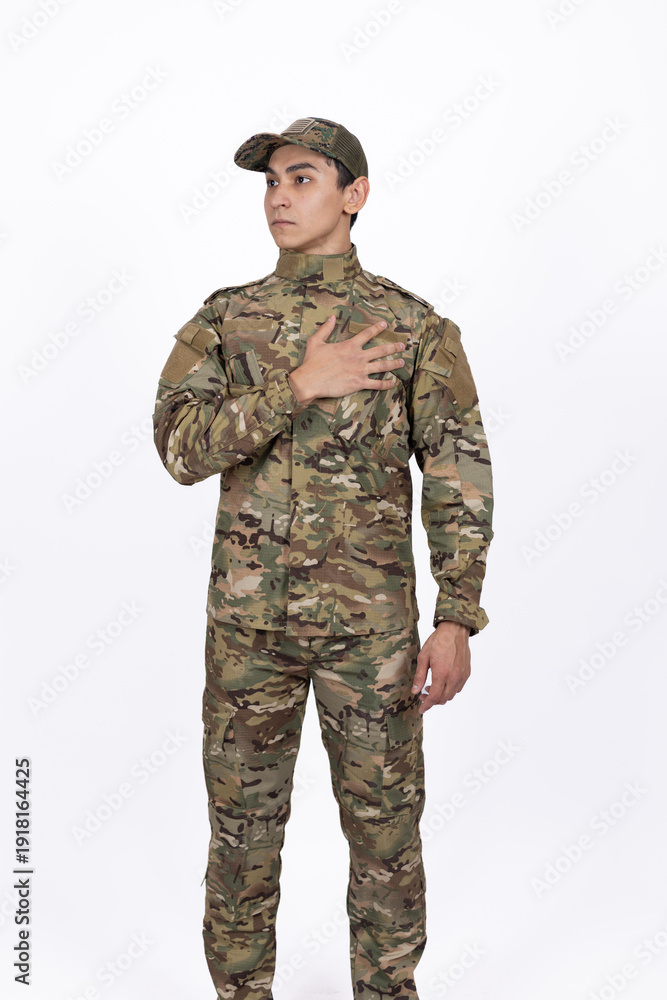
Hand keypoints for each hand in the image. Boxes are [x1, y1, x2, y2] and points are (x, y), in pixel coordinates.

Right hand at [288, 314, 405, 403]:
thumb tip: (332, 317)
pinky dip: (386, 384)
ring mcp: (360, 371)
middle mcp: (358, 357)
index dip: (377, 328)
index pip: (367, 334)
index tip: (385, 324)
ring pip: (382, 366)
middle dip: (393, 347)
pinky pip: (376, 384)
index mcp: (349, 346)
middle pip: (381, 350)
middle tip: (403, 346)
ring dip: (394, 364)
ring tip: (402, 362)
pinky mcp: (359, 384)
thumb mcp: (316, 341)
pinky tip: (392, 383)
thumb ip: (326, 329)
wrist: (310, 381)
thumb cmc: (312, 362)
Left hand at [411, 621, 470, 712]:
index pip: (434, 698)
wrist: (455, 631)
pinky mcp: (466, 673)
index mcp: (442, 674)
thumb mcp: (423, 657)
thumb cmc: (438, 642)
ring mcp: (462, 676)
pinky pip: (458, 688)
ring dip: (441, 695)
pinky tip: (443, 682)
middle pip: (443, 699)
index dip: (427, 705)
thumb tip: (415, 691)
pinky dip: (450, 690)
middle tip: (423, 694)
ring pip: (451, 695)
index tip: (421, 709)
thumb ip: (420, 676)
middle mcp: (454, 677)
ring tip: (431, 687)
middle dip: (432, 701)